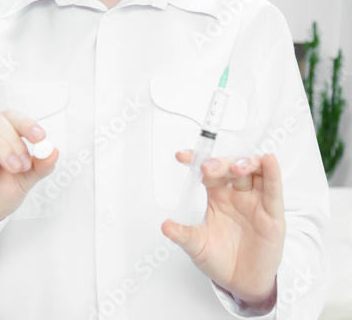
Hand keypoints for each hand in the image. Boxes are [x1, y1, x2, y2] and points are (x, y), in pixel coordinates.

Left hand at [162, 151, 284, 309]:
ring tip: (237, 167)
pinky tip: (269, 159)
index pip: (208, 171)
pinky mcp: (272, 214)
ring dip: (246, 163)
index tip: (181, 156)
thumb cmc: (220, 259)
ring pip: (255, 171)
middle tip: (207, 168)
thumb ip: (183, 235)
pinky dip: (272, 172)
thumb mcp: (196, 246)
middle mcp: (237, 194)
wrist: (242, 283)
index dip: (195, 160)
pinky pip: (274, 189)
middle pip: (231, 167)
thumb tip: (165, 226)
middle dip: (220, 164)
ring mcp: (255, 201)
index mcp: (217, 195)